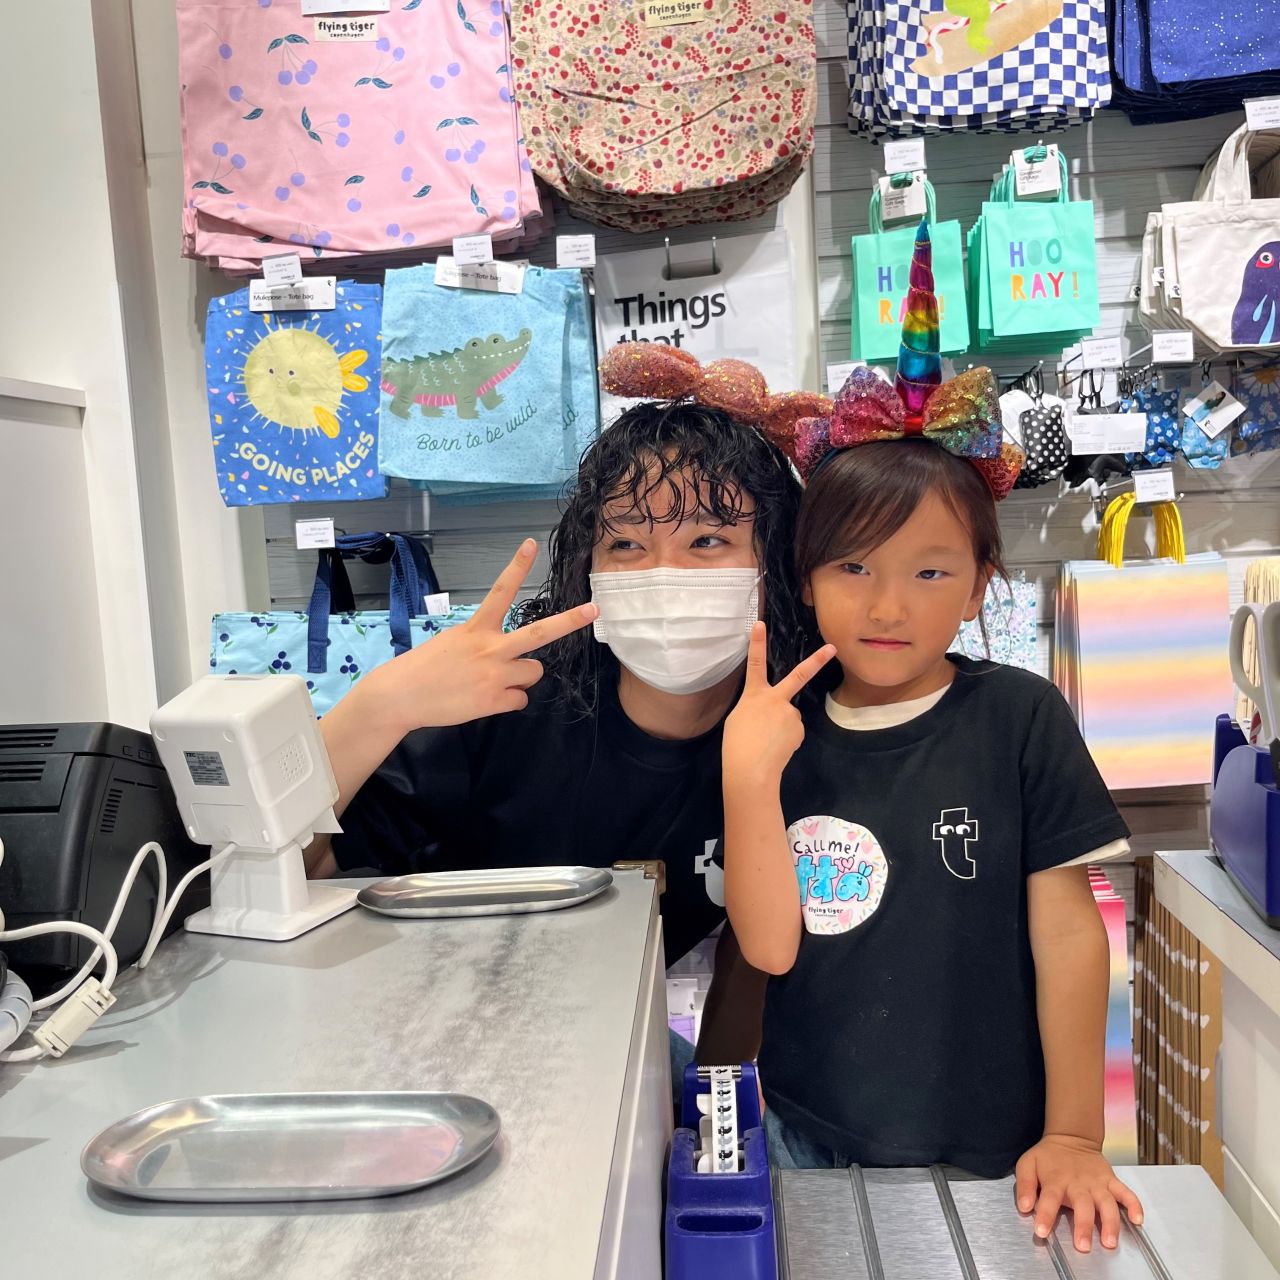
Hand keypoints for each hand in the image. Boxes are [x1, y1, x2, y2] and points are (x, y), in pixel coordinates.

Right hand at [358, 539, 596, 732]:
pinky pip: (521, 700)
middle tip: (594, 609)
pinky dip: (508, 702)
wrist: (400, 696)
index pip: (500, 591)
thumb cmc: (424, 668)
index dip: (517, 566)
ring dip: (520, 678)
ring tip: (493, 682)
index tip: (531, 544)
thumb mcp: (453, 642)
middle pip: (539, 633)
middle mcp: (490, 648)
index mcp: (476, 628)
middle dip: (570, 621)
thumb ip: (483, 644)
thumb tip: (508, 660)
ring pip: (534, 673)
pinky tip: (485, 700)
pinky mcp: (494, 700)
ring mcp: (495, 674)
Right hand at [723, 622, 836, 783]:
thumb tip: (773, 712)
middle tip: (833, 648)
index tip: (759, 624)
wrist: (751, 769)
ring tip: (767, 740)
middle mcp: (776, 699)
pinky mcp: (799, 729)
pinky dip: (785, 738)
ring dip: (781, 726)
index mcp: (754, 695)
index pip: (755, 663)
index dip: (757, 643)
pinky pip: (792, 730)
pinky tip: (776, 747)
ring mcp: (790, 714)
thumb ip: (757, 708)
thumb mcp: (739, 719)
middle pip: (799, 675)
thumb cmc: (737, 745)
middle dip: (818, 660)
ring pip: (789, 715)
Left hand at [1015, 1134, 1143, 1251]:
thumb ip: (1024, 1185)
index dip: (1045, 1215)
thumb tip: (1024, 1206)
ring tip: (1110, 1241)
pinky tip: (1137, 1219)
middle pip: (1082, 1205)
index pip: (1049, 1199)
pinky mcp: (1111, 1181)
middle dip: (1083, 1226)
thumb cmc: (1048, 1156)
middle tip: (1083, 1246)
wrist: (1071, 1137)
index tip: (1041, 1232)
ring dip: (1110, 1222)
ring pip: (1106, 1203)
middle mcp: (1078, 1183)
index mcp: (1055, 1180)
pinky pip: (1126, 1193)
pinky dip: (1134, 1205)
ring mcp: (1097, 1183)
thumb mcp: (1028, 1164)